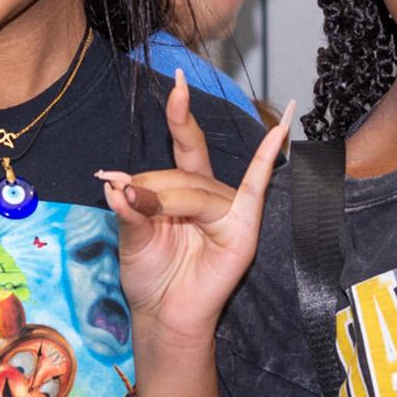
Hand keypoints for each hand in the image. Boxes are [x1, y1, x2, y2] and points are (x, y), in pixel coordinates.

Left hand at [96, 76, 293, 347]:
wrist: (164, 316)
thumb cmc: (151, 275)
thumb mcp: (132, 238)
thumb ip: (129, 210)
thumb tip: (114, 184)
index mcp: (185, 188)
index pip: (185, 142)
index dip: (180, 113)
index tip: (176, 79)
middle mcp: (211, 192)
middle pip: (181, 172)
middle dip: (151, 188)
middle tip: (127, 201)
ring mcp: (230, 210)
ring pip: (195, 190)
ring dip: (164, 201)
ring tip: (143, 215)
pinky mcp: (243, 230)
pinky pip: (257, 186)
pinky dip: (268, 156)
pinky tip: (281, 129)